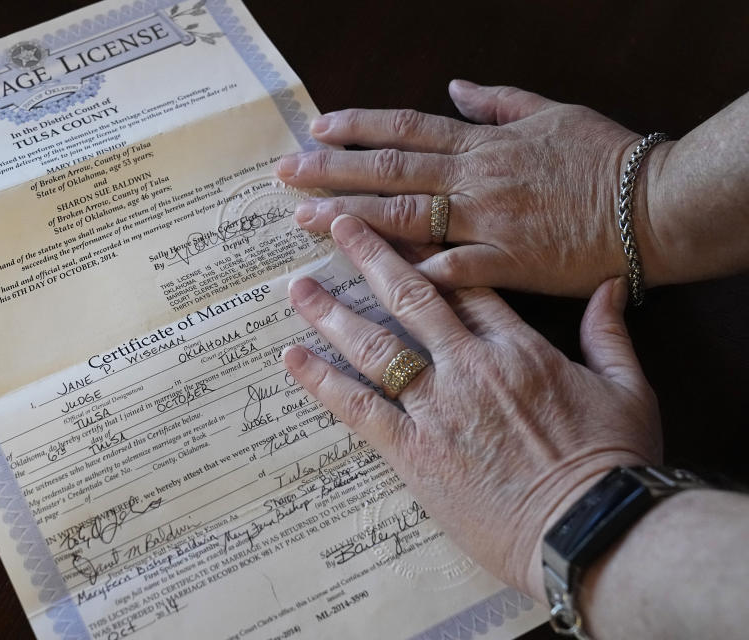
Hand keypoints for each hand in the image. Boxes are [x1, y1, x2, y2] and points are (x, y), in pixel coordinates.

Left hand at [276, 80, 674, 296]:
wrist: (654, 206)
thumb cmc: (606, 159)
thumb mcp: (553, 112)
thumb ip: (499, 101)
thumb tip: (455, 87)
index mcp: (484, 145)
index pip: (406, 131)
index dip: (359, 128)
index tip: (318, 129)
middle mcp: (476, 180)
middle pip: (391, 172)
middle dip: (334, 172)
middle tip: (287, 175)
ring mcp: (489, 222)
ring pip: (407, 217)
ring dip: (352, 220)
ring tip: (306, 223)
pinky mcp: (509, 264)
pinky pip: (454, 269)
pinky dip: (416, 270)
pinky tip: (373, 278)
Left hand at [282, 214, 662, 598]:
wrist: (587, 529)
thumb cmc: (613, 464)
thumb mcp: (628, 390)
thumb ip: (610, 334)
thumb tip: (609, 289)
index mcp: (519, 349)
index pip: (468, 287)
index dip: (432, 255)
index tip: (403, 231)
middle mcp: (469, 366)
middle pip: (412, 298)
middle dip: (372, 256)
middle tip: (338, 226)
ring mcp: (437, 407)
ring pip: (375, 346)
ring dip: (332, 313)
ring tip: (297, 287)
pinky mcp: (413, 451)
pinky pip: (358, 407)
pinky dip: (322, 381)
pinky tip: (293, 358)